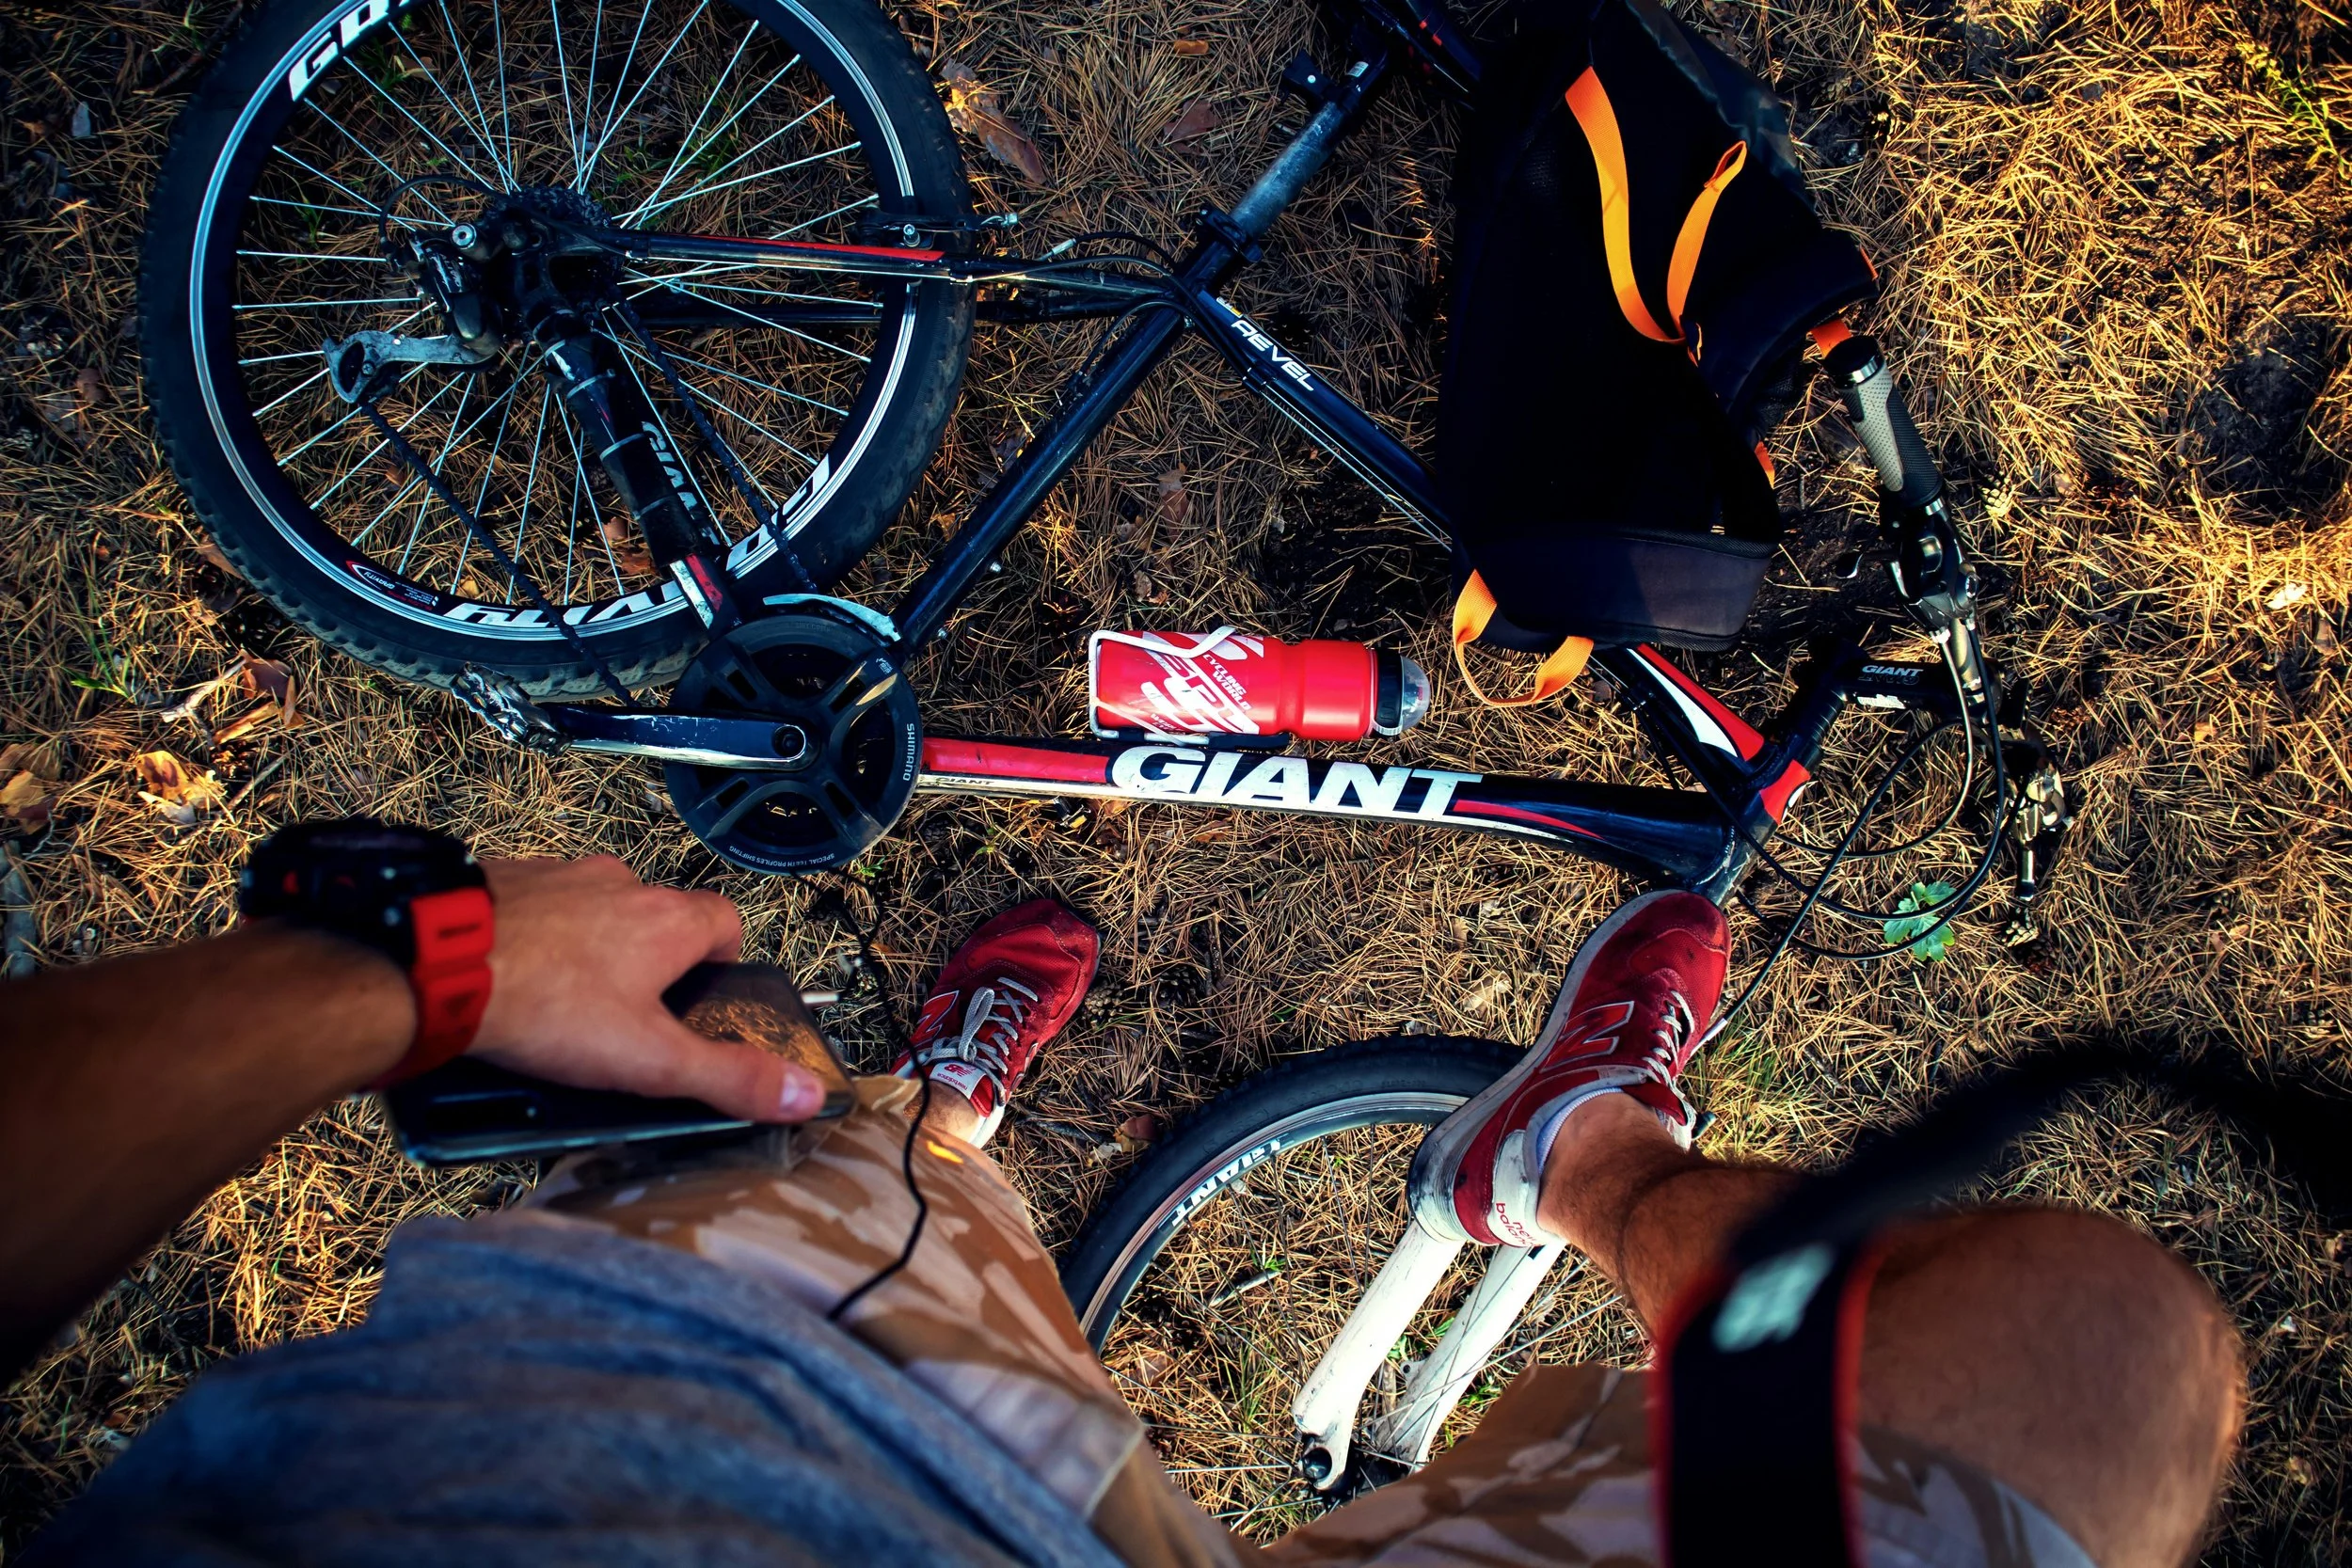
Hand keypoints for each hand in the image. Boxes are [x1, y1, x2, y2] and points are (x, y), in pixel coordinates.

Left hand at [467, 856, 827, 1121]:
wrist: (434, 964)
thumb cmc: (544, 1006)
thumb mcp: (649, 1059)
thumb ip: (727, 1077)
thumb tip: (800, 1091)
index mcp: (666, 920)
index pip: (724, 920)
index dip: (722, 960)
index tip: (704, 996)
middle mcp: (618, 885)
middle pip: (657, 916)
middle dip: (649, 961)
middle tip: (626, 1017)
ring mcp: (556, 876)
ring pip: (592, 908)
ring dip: (588, 944)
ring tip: (559, 1004)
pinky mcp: (500, 879)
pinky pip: (533, 905)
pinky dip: (531, 936)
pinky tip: (508, 981)